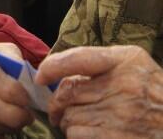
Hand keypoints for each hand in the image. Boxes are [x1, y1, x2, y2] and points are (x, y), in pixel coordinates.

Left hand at [35, 45, 162, 137]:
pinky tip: (88, 134)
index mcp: (126, 61)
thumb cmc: (153, 93)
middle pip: (68, 92)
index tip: (40, 77)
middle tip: (57, 109)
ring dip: (67, 121)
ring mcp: (122, 114)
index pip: (78, 59)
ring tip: (78, 122)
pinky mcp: (117, 138)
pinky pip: (77, 135)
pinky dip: (76, 135)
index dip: (51, 67)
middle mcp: (124, 85)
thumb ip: (100, 62)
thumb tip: (59, 71)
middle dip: (57, 102)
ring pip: (70, 116)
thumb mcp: (134, 64)